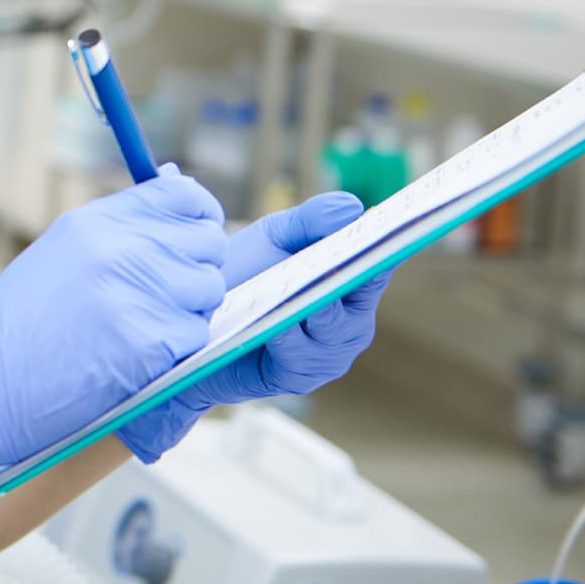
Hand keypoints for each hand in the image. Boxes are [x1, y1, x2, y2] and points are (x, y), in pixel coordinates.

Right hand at [0, 167, 227, 519]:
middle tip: (164, 295)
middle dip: (196, 267)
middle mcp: (117, 249)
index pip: (182, 195)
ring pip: (208, 290)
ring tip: (142, 328)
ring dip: (188, 312)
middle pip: (207, 241)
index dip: (200, 214)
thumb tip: (178, 188)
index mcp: (93, 223)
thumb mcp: (59, 255)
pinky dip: (177, 351)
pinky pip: (196, 336)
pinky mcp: (147, 345)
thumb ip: (119, 227)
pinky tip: (136, 357)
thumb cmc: (17, 328)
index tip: (197, 234)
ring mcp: (134, 296)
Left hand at [119, 191, 387, 461]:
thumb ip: (310, 221)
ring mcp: (325, 355)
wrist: (194, 317)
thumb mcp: (274, 238)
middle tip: (343, 259)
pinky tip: (273, 325)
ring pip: (332, 332)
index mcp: (349, 286)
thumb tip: (354, 206)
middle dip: (350, 279)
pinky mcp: (295, 378)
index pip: (376, 266)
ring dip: (317, 311)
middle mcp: (347, 324)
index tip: (390, 231)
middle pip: (358, 302)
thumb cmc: (243, 273)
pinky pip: (298, 358)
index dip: (385, 250)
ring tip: (301, 292)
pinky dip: (287, 338)